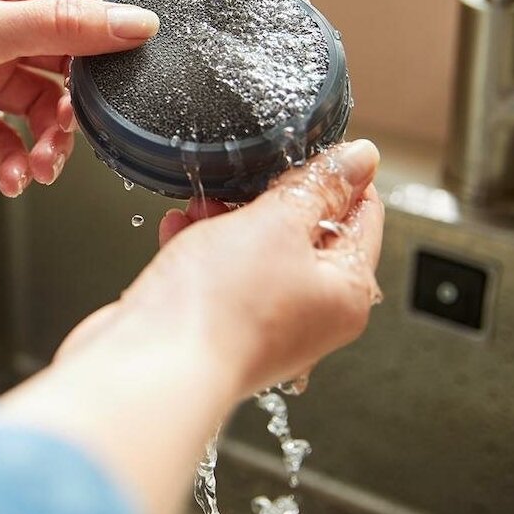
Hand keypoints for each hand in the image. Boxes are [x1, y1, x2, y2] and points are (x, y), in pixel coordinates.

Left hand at [0, 0, 158, 198]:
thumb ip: (63, 26)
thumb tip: (135, 22)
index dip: (105, 35)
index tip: (124, 74)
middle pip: (63, 63)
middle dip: (75, 105)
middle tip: (71, 137)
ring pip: (35, 108)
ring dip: (46, 143)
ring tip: (38, 168)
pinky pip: (3, 140)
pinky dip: (13, 161)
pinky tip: (9, 178)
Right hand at [0, 140, 382, 513]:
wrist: (151, 366)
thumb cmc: (219, 310)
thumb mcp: (277, 223)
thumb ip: (319, 186)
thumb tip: (361, 158)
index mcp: (347, 292)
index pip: (363, 215)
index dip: (336, 174)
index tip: (306, 147)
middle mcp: (312, 315)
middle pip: (307, 233)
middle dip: (269, 196)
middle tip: (244, 175)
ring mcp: (264, 325)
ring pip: (258, 251)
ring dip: (228, 219)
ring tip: (201, 202)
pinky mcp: (219, 328)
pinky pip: (220, 275)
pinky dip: (201, 247)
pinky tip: (179, 229)